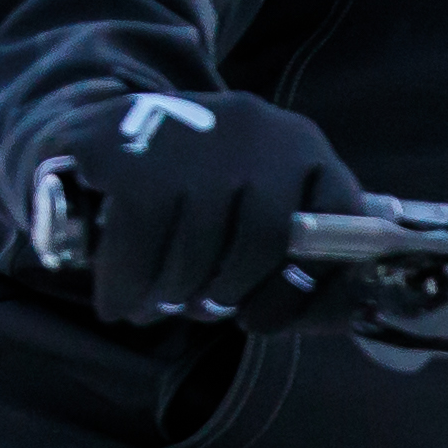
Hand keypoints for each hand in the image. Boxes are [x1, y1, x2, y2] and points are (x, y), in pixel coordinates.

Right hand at [42, 89, 364, 324]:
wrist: (110, 126)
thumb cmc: (198, 186)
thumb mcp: (251, 204)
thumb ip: (292, 257)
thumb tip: (319, 316)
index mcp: (303, 147)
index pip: (337, 216)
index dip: (302, 283)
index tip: (259, 321)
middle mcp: (258, 131)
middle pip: (262, 239)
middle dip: (227, 292)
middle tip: (197, 311)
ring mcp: (195, 133)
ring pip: (198, 245)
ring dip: (171, 294)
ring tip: (152, 308)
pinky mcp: (133, 143)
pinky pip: (138, 237)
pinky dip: (126, 283)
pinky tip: (117, 304)